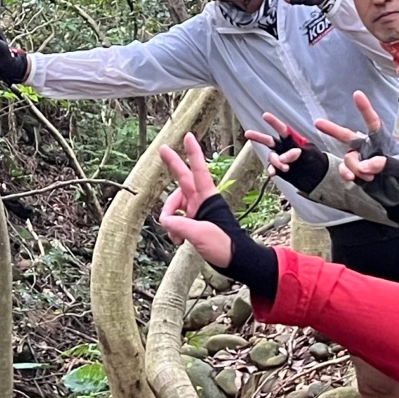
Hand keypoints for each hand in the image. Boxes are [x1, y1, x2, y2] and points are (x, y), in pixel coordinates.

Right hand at [157, 134, 233, 269]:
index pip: (198, 170)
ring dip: (169, 219)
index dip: (193, 153)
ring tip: (176, 237)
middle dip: (173, 165)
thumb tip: (165, 220)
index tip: (188, 136)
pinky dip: (173, 230)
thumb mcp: (200, 234)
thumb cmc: (225, 245)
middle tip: (162, 149)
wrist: (235, 260)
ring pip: (174, 205)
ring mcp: (197, 211)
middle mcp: (201, 201)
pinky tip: (178, 242)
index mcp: (207, 197)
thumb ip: (179, 225)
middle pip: (182, 179)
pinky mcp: (194, 223)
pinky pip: (176, 220)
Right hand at [244, 114, 329, 191]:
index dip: (273, 122)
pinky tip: (273, 173)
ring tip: (286, 168)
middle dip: (259, 137)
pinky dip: (272, 169)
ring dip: (276, 161)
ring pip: (271, 157)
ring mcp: (280, 158)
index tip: (265, 115)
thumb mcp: (309, 154)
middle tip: (248, 134)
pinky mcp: (279, 169)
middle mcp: (284, 148)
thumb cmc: (316, 162)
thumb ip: (298, 152)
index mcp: (292, 140)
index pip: (282, 130)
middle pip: (269, 141)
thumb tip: (292, 152)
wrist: (318, 178)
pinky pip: (272, 168)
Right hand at [311, 90, 391, 183]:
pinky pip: (345, 169)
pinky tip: (351, 178)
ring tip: (369, 176)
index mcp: (384, 141)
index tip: (357, 95)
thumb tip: (366, 164)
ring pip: (348, 158)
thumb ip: (386, 164)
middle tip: (318, 123)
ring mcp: (362, 160)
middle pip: (348, 136)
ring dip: (355, 167)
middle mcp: (370, 148)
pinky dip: (346, 173)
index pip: (373, 123)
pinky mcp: (357, 173)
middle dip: (333, 130)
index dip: (365, 109)